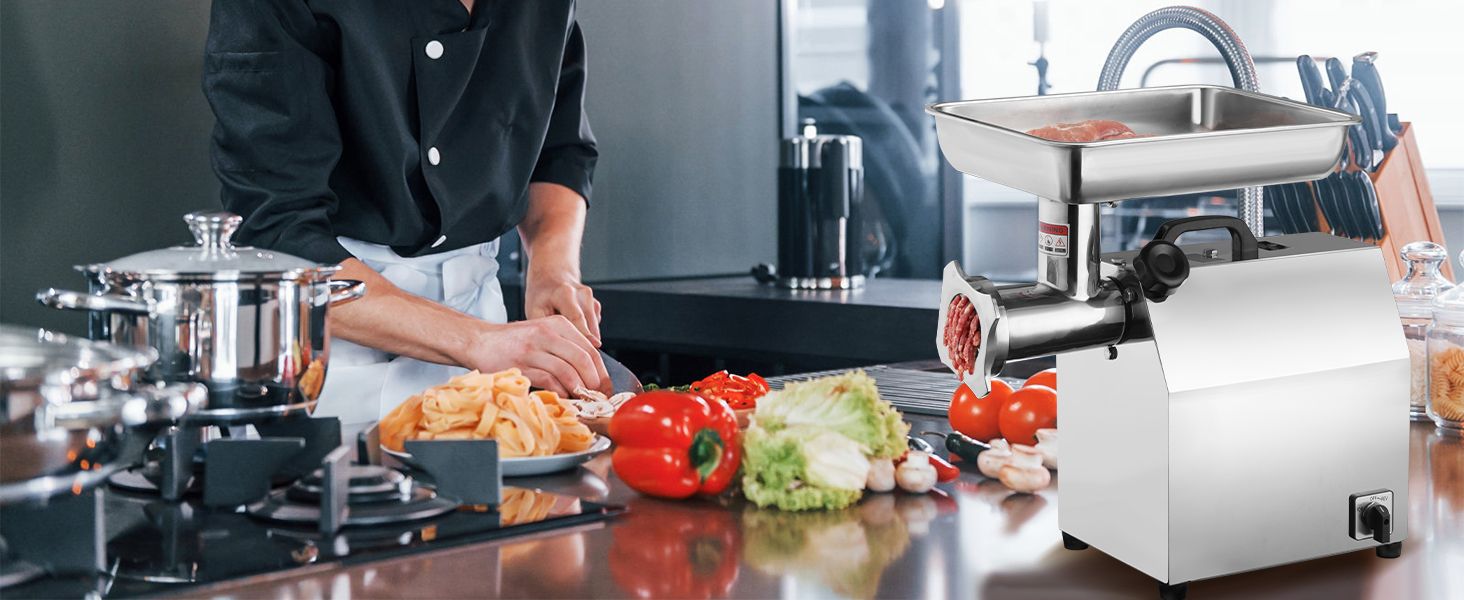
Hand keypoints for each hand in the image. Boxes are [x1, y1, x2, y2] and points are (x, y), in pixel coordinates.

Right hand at [456, 316, 610, 395]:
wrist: (480, 340)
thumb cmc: (514, 341)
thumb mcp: (544, 334)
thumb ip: (566, 348)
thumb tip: (592, 373)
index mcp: (558, 325)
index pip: (590, 349)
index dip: (602, 372)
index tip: (606, 387)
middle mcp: (547, 334)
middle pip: (583, 360)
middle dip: (594, 382)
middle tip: (597, 396)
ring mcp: (533, 349)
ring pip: (567, 371)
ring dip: (578, 389)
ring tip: (581, 398)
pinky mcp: (521, 365)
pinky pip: (549, 381)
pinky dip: (560, 391)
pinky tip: (563, 396)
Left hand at [525, 269, 601, 346]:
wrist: (552, 276)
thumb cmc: (541, 295)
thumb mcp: (534, 311)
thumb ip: (546, 329)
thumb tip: (556, 349)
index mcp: (564, 293)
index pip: (577, 318)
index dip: (584, 336)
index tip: (592, 349)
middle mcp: (582, 294)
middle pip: (589, 326)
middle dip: (585, 344)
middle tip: (573, 359)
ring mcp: (592, 299)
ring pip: (594, 328)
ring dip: (583, 338)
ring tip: (564, 335)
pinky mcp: (596, 306)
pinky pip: (593, 326)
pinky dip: (584, 331)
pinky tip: (571, 326)